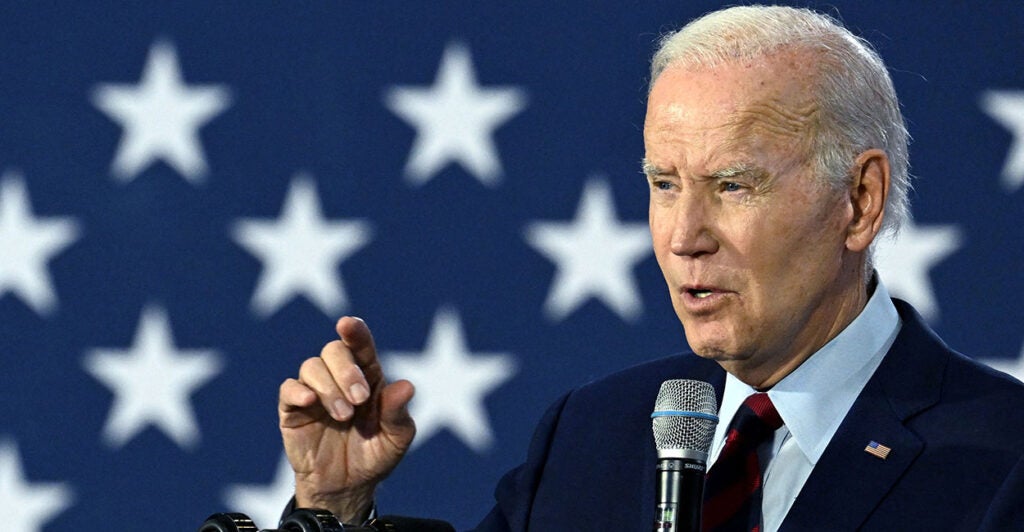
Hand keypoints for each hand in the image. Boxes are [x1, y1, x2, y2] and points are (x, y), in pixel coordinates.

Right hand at [278, 317, 414, 521]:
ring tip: (343, 416)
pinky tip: (309, 401)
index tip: (348, 324)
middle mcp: (339, 378)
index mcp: (368, 378)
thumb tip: (407, 386)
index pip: (361, 346)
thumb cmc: (375, 456)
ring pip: (312, 367)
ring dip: (329, 388)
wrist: (347, 488)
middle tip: (359, 399)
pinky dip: (297, 390)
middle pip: (334, 351)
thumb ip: (398, 413)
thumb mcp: (395, 439)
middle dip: (347, 370)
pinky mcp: (293, 410)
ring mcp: (315, 392)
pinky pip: (288, 389)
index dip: (355, 332)